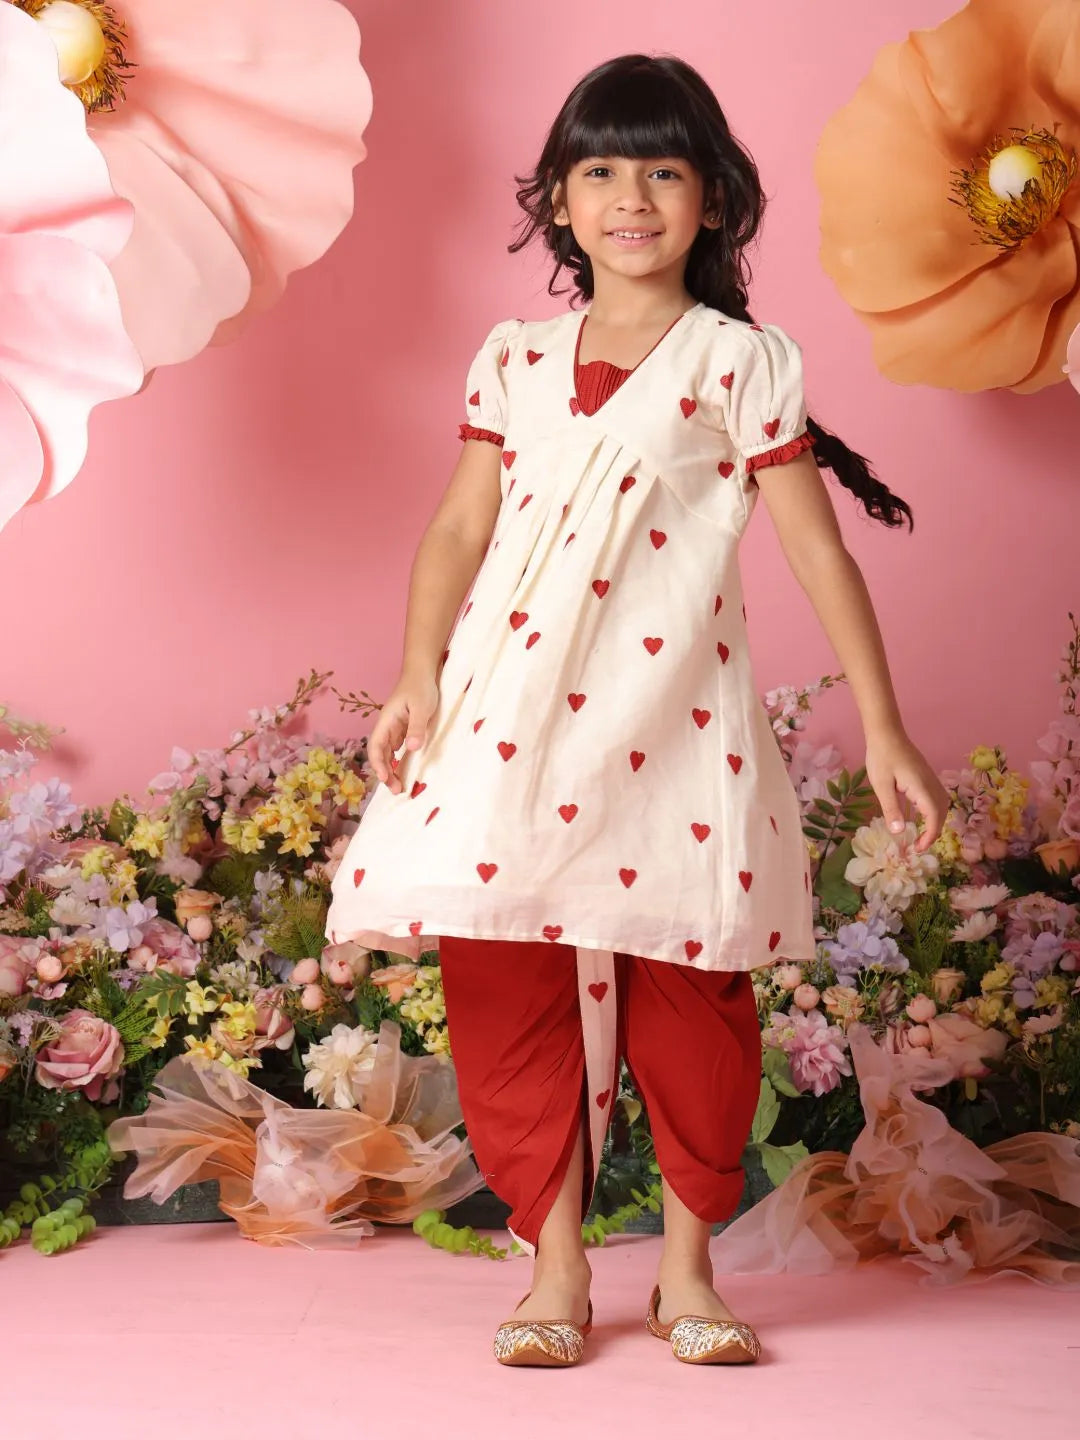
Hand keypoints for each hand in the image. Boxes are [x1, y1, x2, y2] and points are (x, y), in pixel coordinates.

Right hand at [366, 670, 439, 794]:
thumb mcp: (421, 707)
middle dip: (385, 773)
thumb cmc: (420, 687)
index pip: (376, 746)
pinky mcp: (403, 729)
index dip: (378, 764)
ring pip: (388, 753)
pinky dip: (398, 761)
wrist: (422, 672)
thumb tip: (410, 748)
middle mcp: (387, 727)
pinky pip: (397, 749)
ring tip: (399, 785)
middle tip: (396, 790)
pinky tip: (404, 770)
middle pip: (380, 754)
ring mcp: (395, 729)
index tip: (385, 778)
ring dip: (391, 769)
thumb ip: (416, 727)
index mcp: (386, 721)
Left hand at [863, 730, 951, 853]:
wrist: (886, 733)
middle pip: (941, 812)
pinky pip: (935, 797)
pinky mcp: (925, 776)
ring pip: (940, 804)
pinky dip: (931, 810)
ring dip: (934, 821)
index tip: (919, 848)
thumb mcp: (881, 785)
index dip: (930, 835)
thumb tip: (899, 832)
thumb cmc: (881, 757)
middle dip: (933, 831)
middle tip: (918, 845)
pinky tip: (918, 815)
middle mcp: (931, 784)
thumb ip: (891, 808)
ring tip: (920, 834)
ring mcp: (930, 779)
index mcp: (921, 787)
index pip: (934, 816)